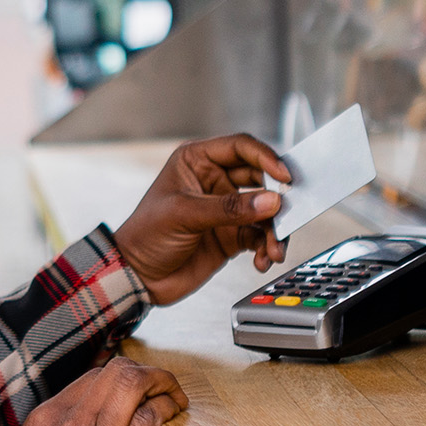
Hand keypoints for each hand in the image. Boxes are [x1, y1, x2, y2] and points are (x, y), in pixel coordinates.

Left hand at [112, 134, 292, 306]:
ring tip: (273, 250)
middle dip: (277, 199)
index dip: (267, 158)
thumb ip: (229, 208)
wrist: (138, 277)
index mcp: (197, 161)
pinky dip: (267, 247)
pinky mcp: (233, 234)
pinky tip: (263, 260)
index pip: (241, 148)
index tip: (285, 177)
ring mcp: (226, 208)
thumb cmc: (146, 235)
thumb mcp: (184, 215)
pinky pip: (261, 236)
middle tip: (287, 216)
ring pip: (266, 210)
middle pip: (261, 179)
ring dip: (275, 230)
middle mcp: (215, 180)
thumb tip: (270, 201)